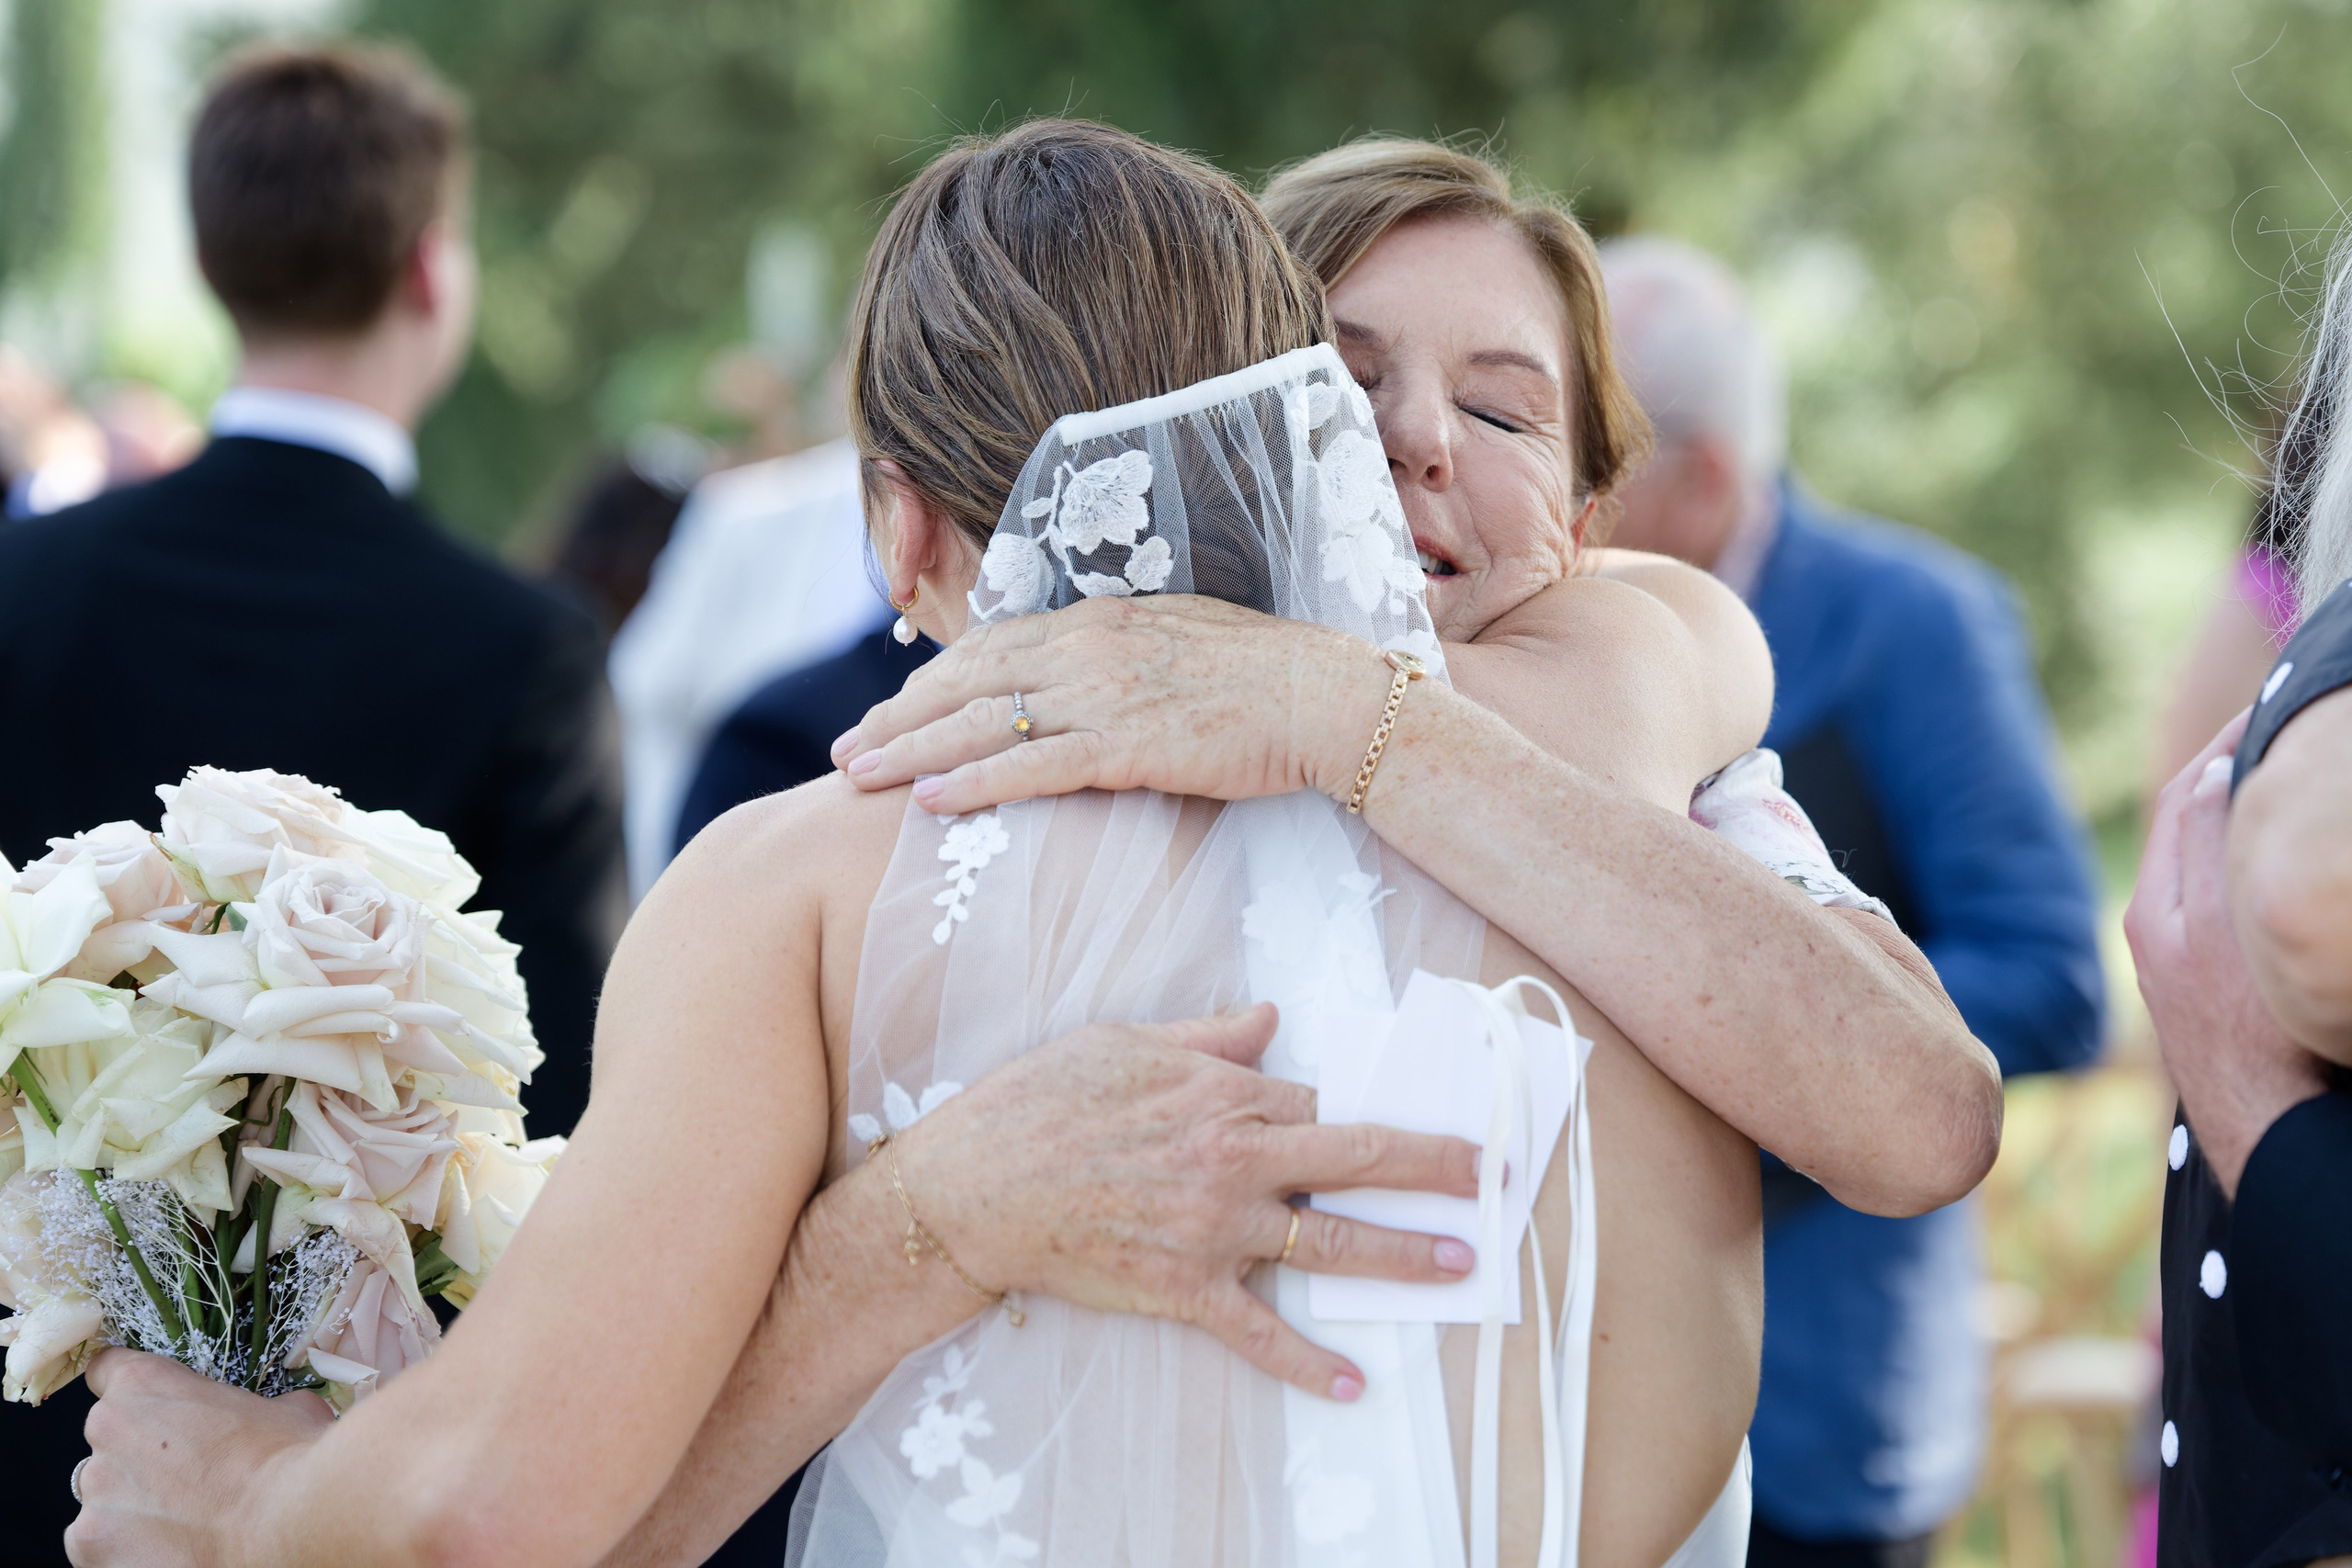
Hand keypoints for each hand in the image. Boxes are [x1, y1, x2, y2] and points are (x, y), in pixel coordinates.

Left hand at [67, 1350, 331, 1567]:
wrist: (291, 1521)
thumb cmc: (291, 1459)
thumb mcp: (285, 1408)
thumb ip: (251, 1408)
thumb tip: (269, 1420)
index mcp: (145, 1385)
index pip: (107, 1372)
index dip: (135, 1395)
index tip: (150, 1411)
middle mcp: (106, 1431)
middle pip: (108, 1444)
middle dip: (141, 1461)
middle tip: (191, 1481)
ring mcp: (95, 1494)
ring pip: (104, 1500)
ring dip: (135, 1508)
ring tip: (188, 1524)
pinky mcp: (91, 1546)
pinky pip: (101, 1547)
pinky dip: (129, 1551)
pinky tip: (175, 1550)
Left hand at [830, 595, 1384, 815]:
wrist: (1331, 698)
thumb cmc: (1266, 682)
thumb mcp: (1178, 647)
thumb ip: (1118, 658)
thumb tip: (1077, 682)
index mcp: (1100, 619)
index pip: (991, 647)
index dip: (930, 681)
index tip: (889, 711)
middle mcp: (1091, 646)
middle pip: (967, 680)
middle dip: (897, 716)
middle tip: (843, 750)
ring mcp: (1108, 694)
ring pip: (983, 722)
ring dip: (910, 750)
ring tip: (854, 776)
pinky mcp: (1131, 745)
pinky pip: (1032, 766)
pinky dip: (973, 784)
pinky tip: (928, 802)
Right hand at [892, 1003, 1481, 1399]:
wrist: (972, 1187)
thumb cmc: (1040, 1103)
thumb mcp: (1123, 1040)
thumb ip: (1208, 1036)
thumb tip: (1269, 1018)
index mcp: (1221, 1094)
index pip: (1321, 1101)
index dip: (1374, 1111)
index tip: (1422, 1118)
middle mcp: (1232, 1159)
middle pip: (1354, 1158)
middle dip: (1431, 1166)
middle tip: (1489, 1174)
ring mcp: (1214, 1228)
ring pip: (1329, 1242)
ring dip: (1402, 1254)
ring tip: (1459, 1264)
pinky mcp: (1184, 1287)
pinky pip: (1260, 1331)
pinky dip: (1308, 1363)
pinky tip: (1353, 1383)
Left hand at [2125, 710, 2327, 1195]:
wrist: (2267, 1129)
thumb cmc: (2253, 1035)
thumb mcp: (2226, 930)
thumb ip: (2211, 850)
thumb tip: (2210, 778)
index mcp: (2155, 905)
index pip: (2183, 798)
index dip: (2222, 747)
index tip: (2267, 709)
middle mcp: (2156, 924)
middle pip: (2189, 822)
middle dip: (2230, 773)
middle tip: (2282, 730)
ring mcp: (2180, 953)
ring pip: (2207, 858)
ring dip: (2239, 813)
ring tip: (2285, 777)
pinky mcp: (2205, 979)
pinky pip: (2220, 895)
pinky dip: (2246, 859)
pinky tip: (2281, 854)